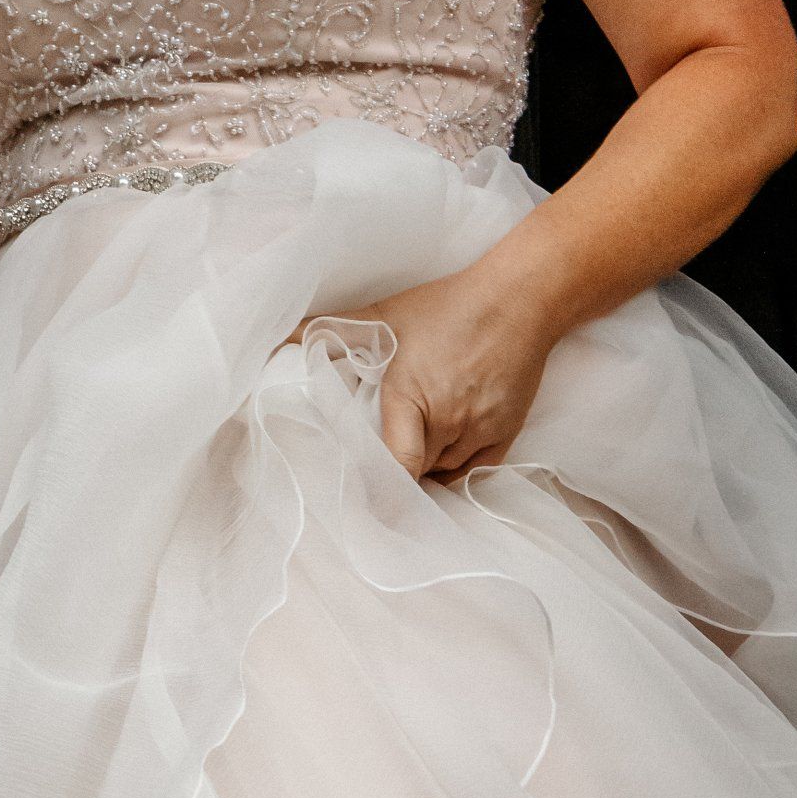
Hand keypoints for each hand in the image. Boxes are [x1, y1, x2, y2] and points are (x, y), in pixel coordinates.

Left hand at [337, 259, 560, 482]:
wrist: (517, 299)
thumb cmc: (448, 305)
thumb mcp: (384, 315)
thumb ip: (327, 331)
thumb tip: (279, 337)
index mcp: (412, 397)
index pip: (396, 465)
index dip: (377, 487)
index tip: (360, 497)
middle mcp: (448, 421)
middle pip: (415, 471)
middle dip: (395, 471)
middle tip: (374, 467)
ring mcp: (480, 430)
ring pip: (443, 473)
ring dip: (423, 468)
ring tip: (406, 455)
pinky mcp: (505, 433)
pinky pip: (474, 471)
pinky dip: (454, 469)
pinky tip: (438, 457)